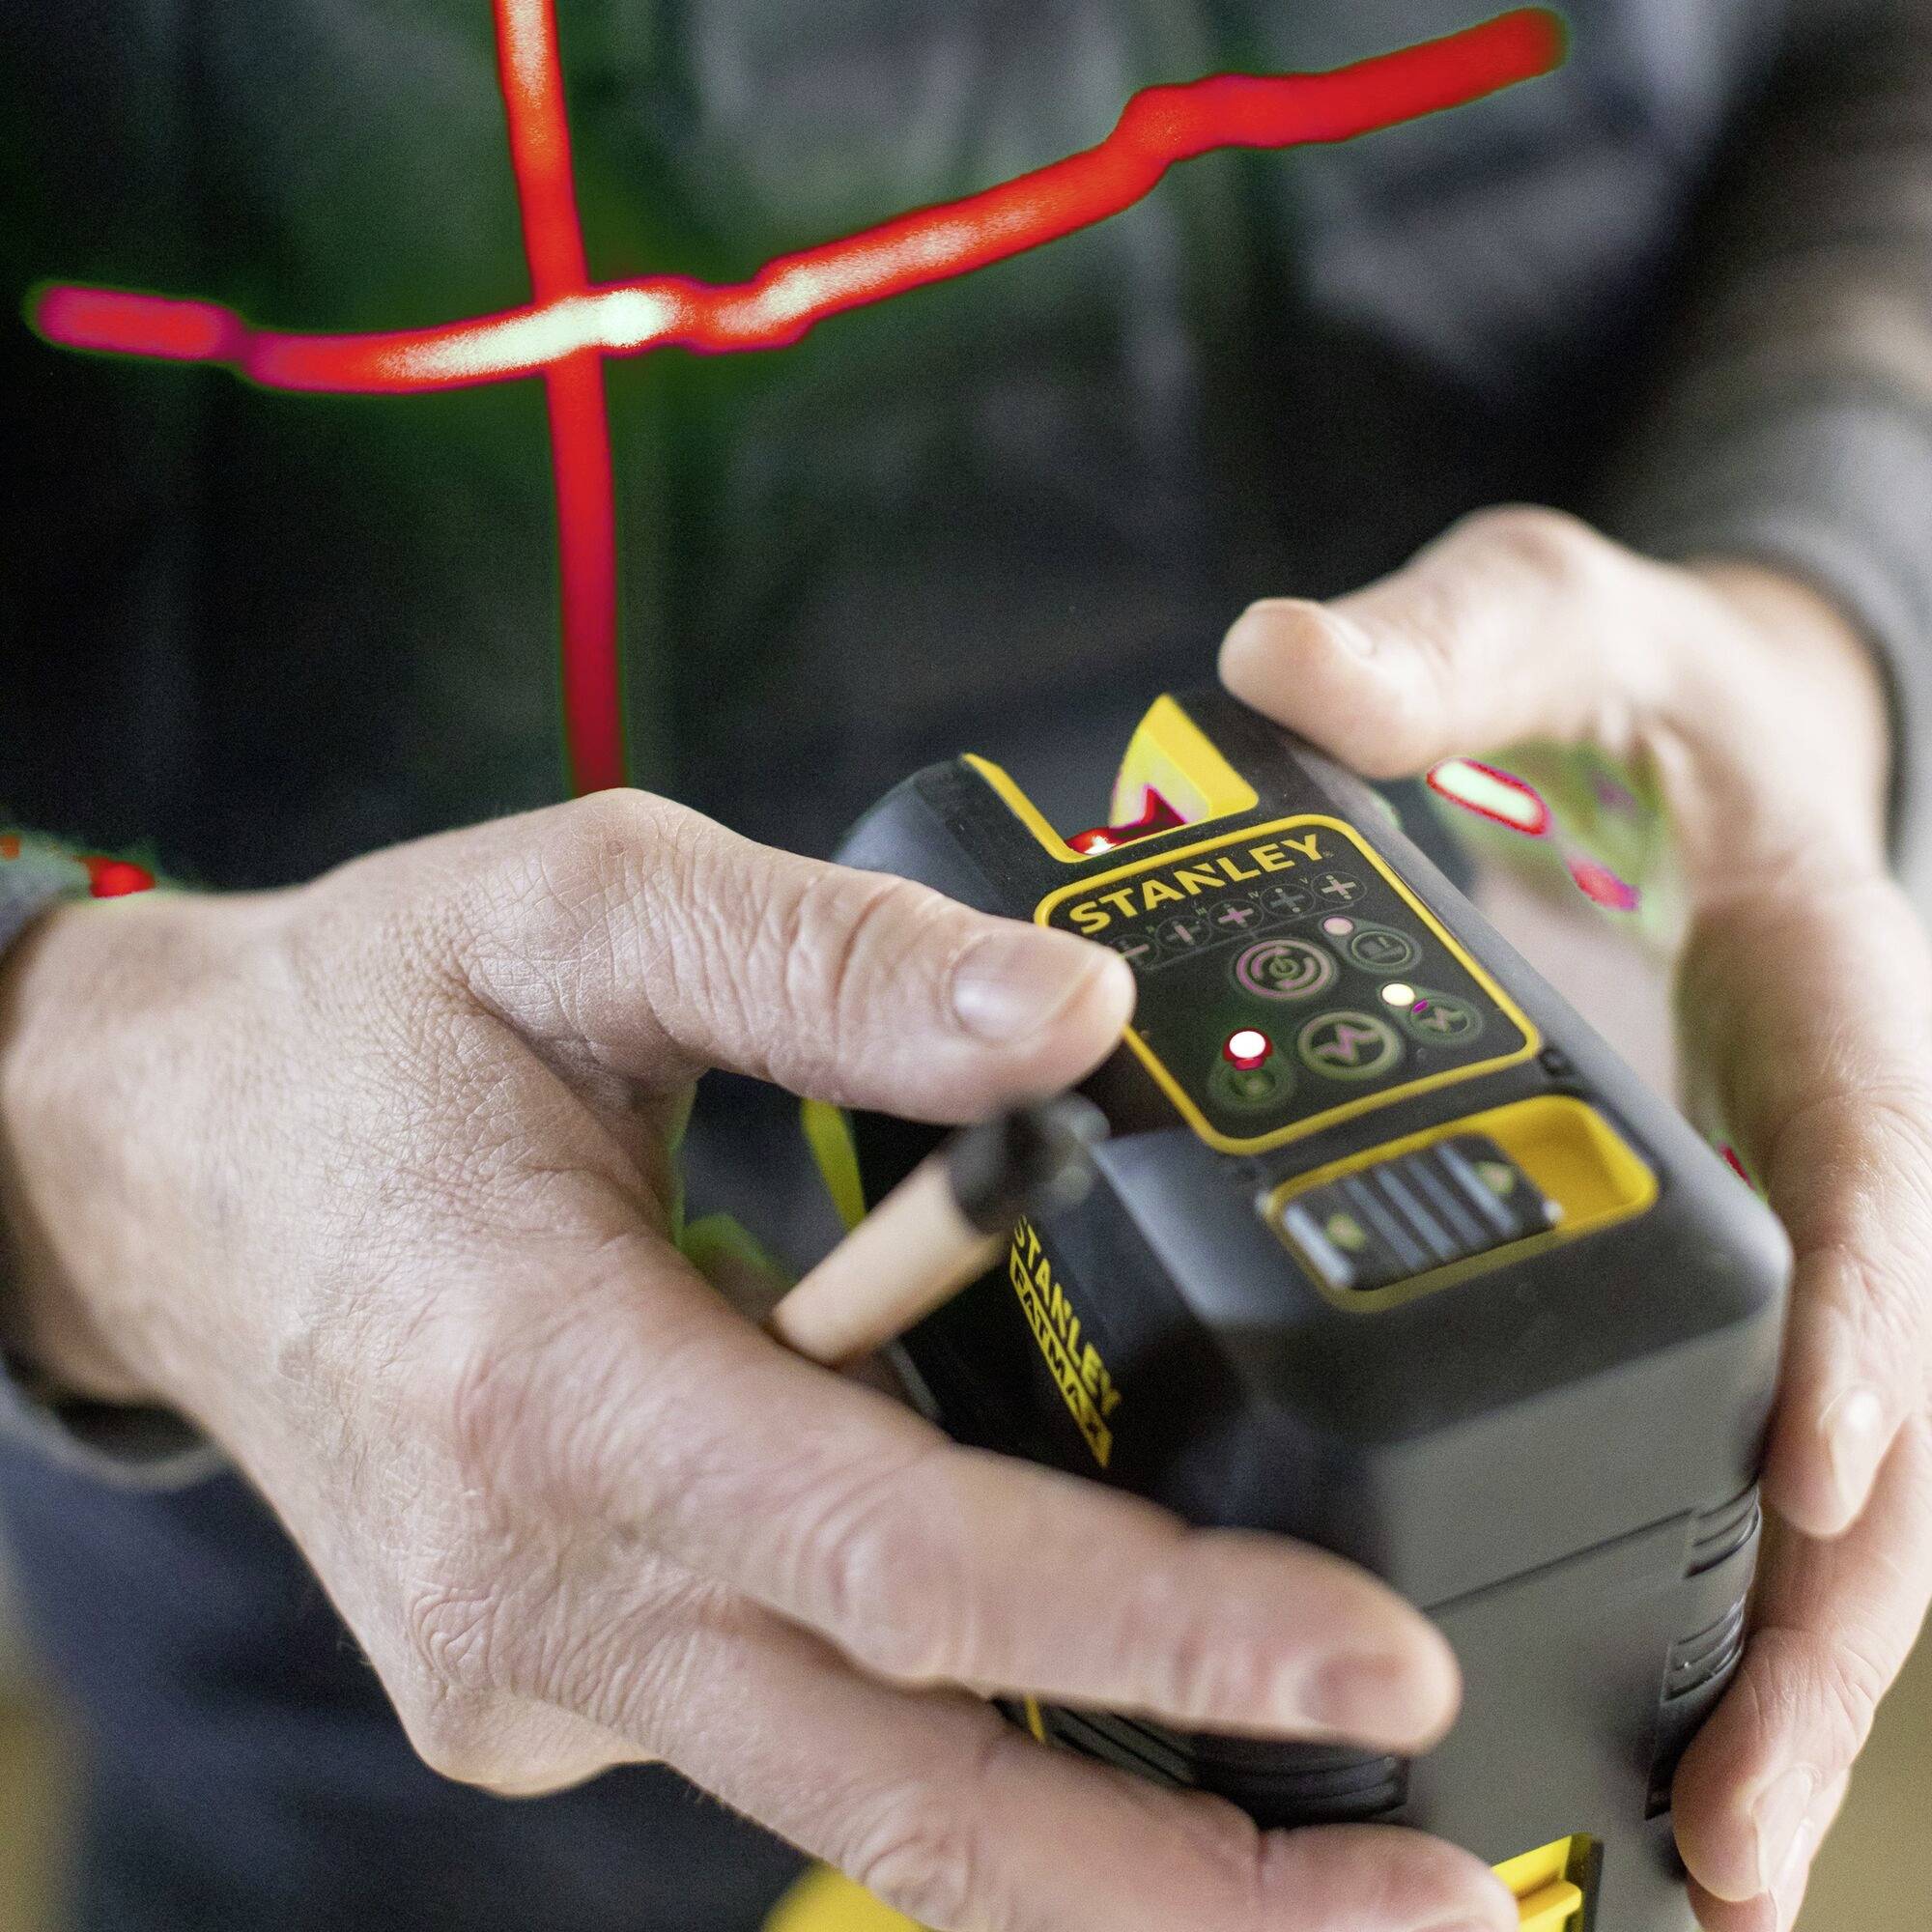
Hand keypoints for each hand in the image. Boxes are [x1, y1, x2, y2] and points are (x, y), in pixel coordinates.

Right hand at [0, 793, 1518, 1931]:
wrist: (154, 1159)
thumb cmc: (374, 1025)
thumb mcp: (589, 910)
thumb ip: (835, 961)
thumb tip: (1083, 1018)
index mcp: (546, 1382)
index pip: (900, 1568)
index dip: (1156, 1638)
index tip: (1378, 1678)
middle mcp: (539, 1582)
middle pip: (910, 1791)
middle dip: (1190, 1885)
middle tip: (1451, 1908)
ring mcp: (536, 1665)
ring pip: (860, 1796)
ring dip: (1098, 1850)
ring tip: (1334, 1870)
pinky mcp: (547, 1679)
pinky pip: (789, 1726)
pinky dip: (956, 1730)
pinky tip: (1104, 1700)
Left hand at [1222, 506, 1931, 1931]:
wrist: (1683, 748)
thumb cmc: (1635, 698)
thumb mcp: (1549, 624)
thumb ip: (1445, 646)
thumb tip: (1282, 663)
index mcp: (1836, 1017)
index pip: (1886, 1184)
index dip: (1871, 1321)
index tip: (1820, 1465)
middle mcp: (1827, 1166)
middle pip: (1887, 1419)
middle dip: (1823, 1614)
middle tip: (1735, 1825)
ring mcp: (1776, 1249)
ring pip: (1822, 1492)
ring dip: (1772, 1673)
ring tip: (1697, 1869)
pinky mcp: (1695, 1293)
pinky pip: (1718, 1461)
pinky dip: (1696, 1602)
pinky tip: (1612, 1738)